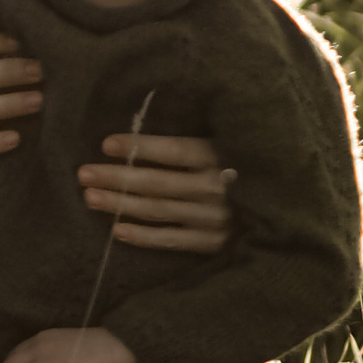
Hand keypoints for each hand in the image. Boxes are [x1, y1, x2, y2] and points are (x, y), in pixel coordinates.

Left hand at [76, 127, 233, 252]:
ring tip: (89, 197)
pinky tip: (116, 229)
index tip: (105, 143)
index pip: (175, 151)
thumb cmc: (240, 164)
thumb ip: (193, 138)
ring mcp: (214, 219)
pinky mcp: (213, 243)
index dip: (140, 147)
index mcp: (221, 157)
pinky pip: (172, 241)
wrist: (280, 207)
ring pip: (159, 211)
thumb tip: (144, 118)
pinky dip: (143, 237)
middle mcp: (217, 188)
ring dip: (121, 204)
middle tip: (83, 173)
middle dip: (118, 178)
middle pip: (158, 183)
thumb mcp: (225, 142)